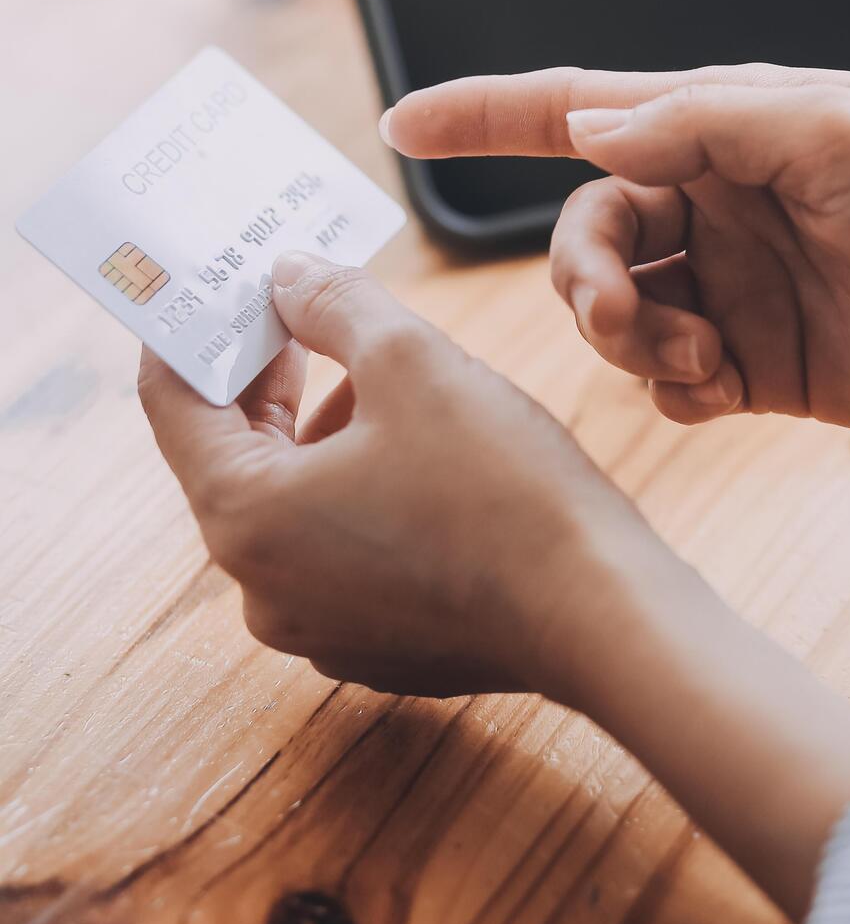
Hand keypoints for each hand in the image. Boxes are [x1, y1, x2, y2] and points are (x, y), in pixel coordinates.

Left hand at [138, 249, 849, 917]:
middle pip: (232, 455)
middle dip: (266, 374)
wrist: (603, 614)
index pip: (172, 403)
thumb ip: (331, 304)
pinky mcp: (375, 644)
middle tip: (299, 305)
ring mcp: (317, 626)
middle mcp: (261, 587)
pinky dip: (358, 490)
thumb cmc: (505, 488)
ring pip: (292, 502)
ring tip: (381, 369)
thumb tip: (288, 278)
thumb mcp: (411, 360)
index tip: (213, 284)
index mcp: (245, 517)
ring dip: (320, 429)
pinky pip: (339, 549)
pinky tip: (421, 448)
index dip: (189, 330)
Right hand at [384, 64, 849, 441]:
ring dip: (628, 337)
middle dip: (581, 274)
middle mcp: (719, 203)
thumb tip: (587, 133)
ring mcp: (736, 287)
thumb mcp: (834, 133)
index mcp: (728, 129)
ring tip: (697, 356)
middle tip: (618, 315)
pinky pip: (666, 379)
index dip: (488, 115)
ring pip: (615, 312)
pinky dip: (671, 387)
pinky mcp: (758, 366)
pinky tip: (724, 389)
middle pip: (586, 232)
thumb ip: (703, 125)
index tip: (402, 121)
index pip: (582, 113)